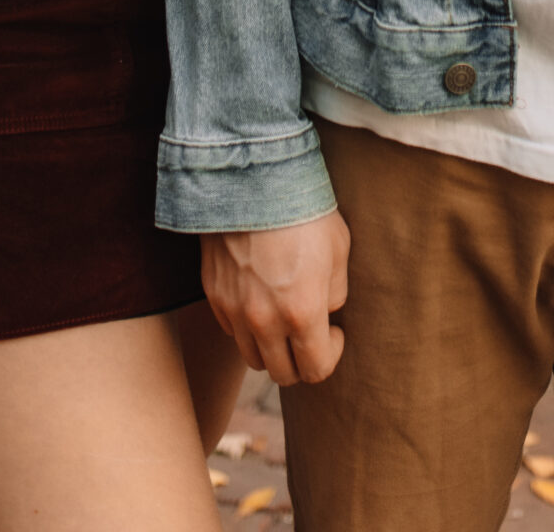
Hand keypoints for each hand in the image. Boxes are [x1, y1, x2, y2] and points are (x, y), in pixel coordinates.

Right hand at [202, 211, 349, 386]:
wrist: (254, 179)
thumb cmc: (304, 210)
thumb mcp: (339, 249)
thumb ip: (335, 292)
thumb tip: (326, 313)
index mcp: (302, 312)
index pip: (316, 369)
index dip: (332, 356)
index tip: (335, 333)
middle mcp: (265, 321)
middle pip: (282, 373)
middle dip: (301, 360)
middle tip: (310, 332)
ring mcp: (235, 311)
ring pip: (253, 357)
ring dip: (272, 348)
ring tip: (283, 318)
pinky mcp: (214, 296)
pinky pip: (232, 330)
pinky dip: (247, 326)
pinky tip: (259, 298)